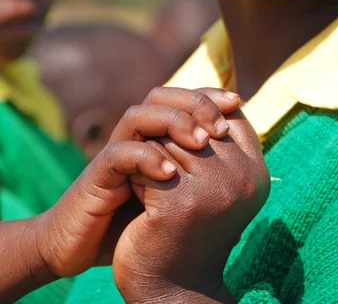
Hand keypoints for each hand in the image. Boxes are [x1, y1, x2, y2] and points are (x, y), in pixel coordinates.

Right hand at [33, 87, 240, 278]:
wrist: (86, 246)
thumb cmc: (137, 220)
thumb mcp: (176, 196)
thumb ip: (202, 177)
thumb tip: (246, 166)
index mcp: (155, 137)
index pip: (181, 99)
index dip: (209, 95)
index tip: (238, 103)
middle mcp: (135, 137)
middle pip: (162, 98)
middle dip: (196, 104)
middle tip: (221, 127)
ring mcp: (117, 152)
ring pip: (140, 115)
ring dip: (173, 122)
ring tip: (202, 142)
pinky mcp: (99, 175)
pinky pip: (119, 154)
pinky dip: (146, 158)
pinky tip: (170, 174)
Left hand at [113, 111, 269, 303]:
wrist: (171, 286)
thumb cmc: (189, 226)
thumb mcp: (217, 182)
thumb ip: (222, 141)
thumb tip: (217, 91)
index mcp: (257, 173)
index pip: (228, 113)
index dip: (197, 116)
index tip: (179, 139)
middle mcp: (242, 179)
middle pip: (195, 121)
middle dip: (169, 136)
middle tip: (157, 165)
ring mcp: (213, 189)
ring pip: (169, 137)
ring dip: (149, 152)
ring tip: (146, 178)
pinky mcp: (179, 202)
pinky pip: (147, 160)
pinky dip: (135, 172)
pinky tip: (134, 192)